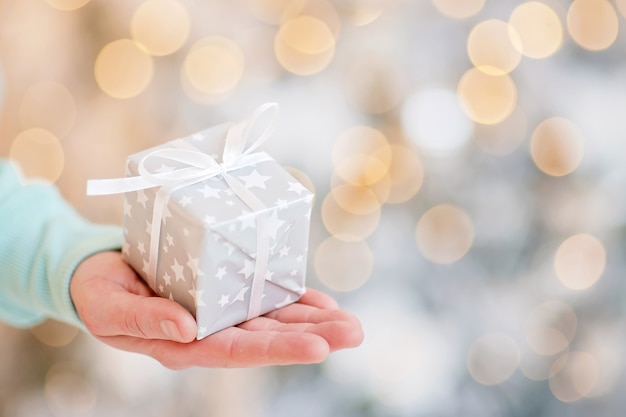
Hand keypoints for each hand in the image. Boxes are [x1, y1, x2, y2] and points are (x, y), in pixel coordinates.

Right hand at [70, 251, 363, 368]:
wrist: (98, 273)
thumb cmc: (99, 295)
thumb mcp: (110, 309)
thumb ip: (146, 321)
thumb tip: (187, 330)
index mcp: (184, 345)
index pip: (237, 352)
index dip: (277, 350)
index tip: (318, 347)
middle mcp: (210, 331)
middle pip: (267, 338)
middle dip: (312, 336)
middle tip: (353, 333)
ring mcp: (220, 312)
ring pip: (273, 319)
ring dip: (313, 320)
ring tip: (351, 324)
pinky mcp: (224, 290)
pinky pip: (263, 296)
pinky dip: (292, 298)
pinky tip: (320, 302)